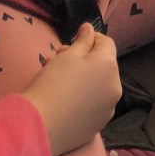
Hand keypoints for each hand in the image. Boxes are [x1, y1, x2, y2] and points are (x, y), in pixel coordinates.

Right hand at [22, 22, 120, 155]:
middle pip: (102, 64)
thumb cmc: (53, 83)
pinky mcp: (97, 125)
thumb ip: (83, 40)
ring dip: (81, 76)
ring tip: (55, 76)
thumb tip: (89, 28)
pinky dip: (82, 96)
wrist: (40, 126)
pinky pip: (92, 103)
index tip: (72, 41)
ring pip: (96, 84)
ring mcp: (108, 109)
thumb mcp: (68, 55)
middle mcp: (115, 88)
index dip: (90, 38)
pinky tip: (63, 97)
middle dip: (83, 58)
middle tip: (59, 57)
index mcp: (110, 67)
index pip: (106, 42)